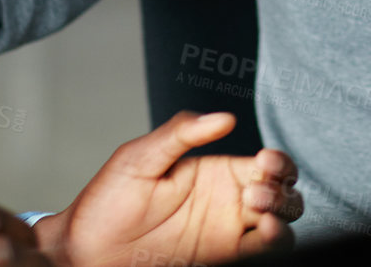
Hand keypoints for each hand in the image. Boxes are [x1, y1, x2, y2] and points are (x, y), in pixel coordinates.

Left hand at [34, 111, 303, 266]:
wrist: (86, 250)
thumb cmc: (107, 201)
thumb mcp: (140, 157)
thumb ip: (181, 133)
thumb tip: (223, 117)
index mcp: (215, 171)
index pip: (266, 164)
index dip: (278, 161)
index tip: (265, 161)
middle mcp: (228, 201)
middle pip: (283, 191)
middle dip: (283, 187)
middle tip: (254, 192)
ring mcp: (227, 231)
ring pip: (282, 220)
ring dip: (284, 212)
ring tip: (258, 210)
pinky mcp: (223, 257)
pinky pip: (264, 250)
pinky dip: (277, 240)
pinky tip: (263, 231)